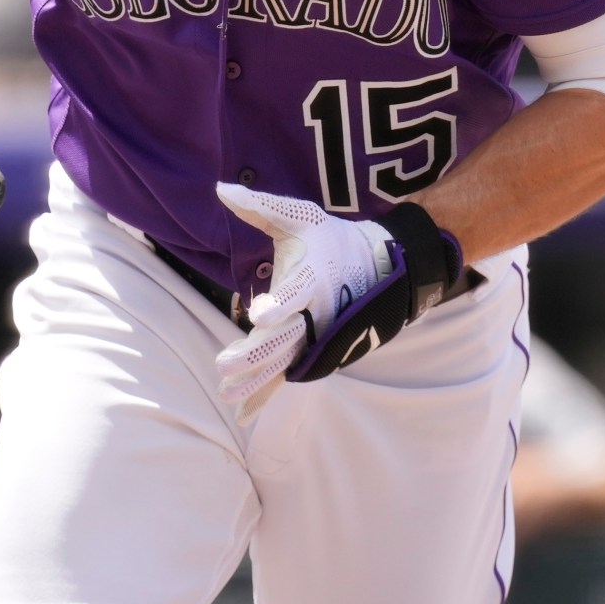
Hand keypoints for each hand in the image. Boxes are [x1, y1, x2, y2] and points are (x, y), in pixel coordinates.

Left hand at [213, 185, 459, 412]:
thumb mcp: (301, 217)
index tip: (259, 313)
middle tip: (224, 365)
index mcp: (314, 278)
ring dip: (256, 380)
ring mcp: (317, 338)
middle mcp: (318, 313)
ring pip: (284, 364)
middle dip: (256, 354)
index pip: (296, 293)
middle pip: (285, 338)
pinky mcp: (315, 353)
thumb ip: (261, 208)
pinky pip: (288, 377)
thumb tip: (222, 189)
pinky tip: (242, 414)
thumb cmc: (331, 240)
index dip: (280, 304)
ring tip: (226, 393)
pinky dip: (266, 395)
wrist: (382, 270)